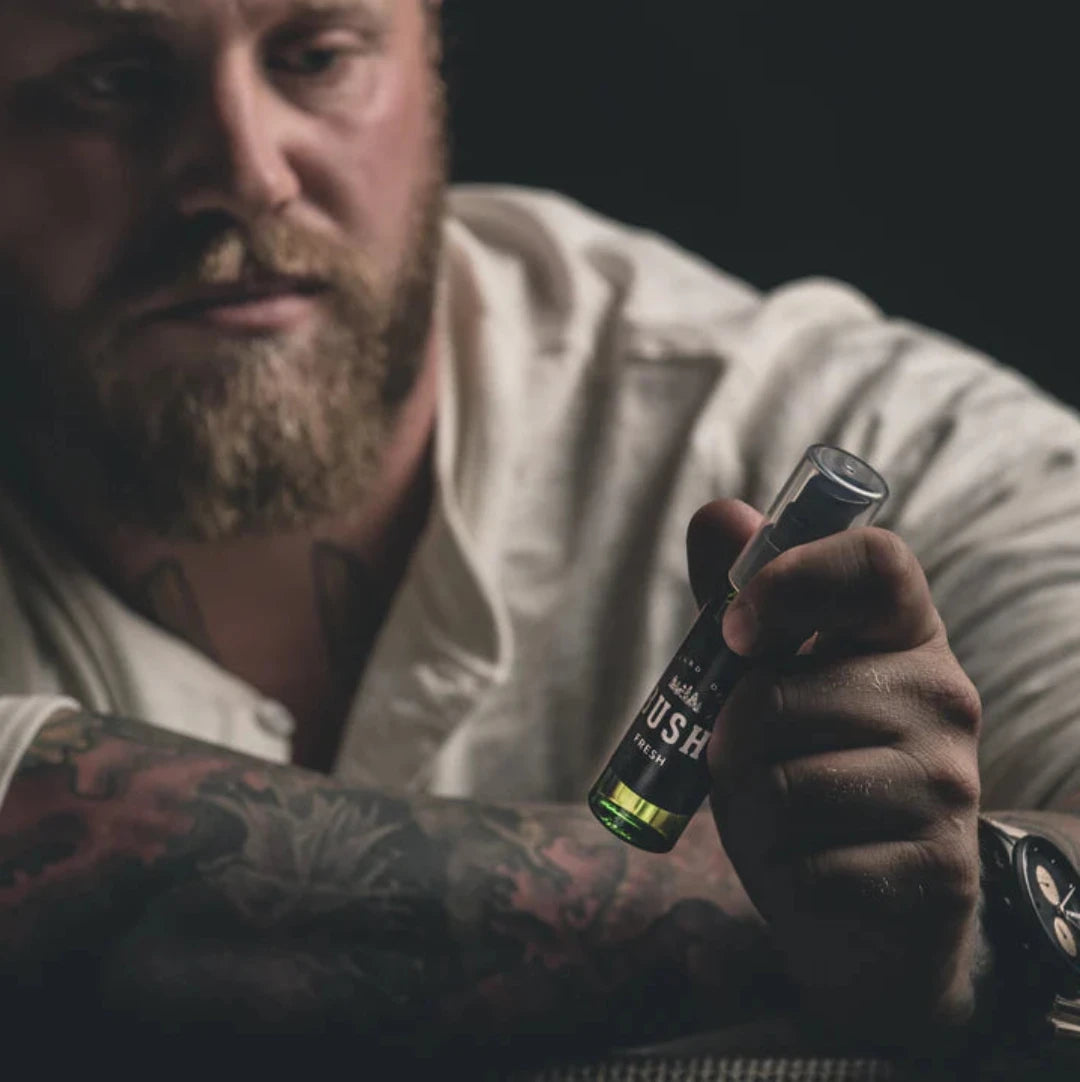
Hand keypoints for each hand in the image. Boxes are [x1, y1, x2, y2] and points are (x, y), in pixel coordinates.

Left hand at [687, 500, 982, 1045]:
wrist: (872, 913)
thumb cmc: (808, 774)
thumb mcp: (770, 686)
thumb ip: (742, 605)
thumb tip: (718, 513)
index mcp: (904, 632)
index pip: (875, 562)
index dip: (792, 577)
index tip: (734, 631)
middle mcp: (945, 694)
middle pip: (785, 694)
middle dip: (731, 739)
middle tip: (741, 760)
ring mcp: (953, 784)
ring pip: (787, 784)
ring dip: (752, 813)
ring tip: (784, 819)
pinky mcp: (942, 869)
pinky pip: (810, 865)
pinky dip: (785, 873)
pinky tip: (816, 869)